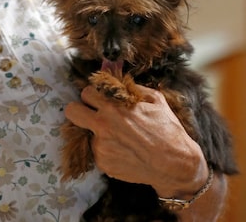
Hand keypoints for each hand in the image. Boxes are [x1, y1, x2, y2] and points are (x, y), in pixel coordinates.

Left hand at [65, 83, 207, 198]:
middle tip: (91, 113)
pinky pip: (97, 151)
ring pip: (87, 133)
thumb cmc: (167, 129)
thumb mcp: (154, 99)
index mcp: (113, 107)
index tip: (100, 99)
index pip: (85, 92)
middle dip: (78, 109)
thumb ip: (131, 88)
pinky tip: (124, 151)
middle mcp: (103, 126)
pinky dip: (107, 150)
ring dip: (99, 133)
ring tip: (121, 138)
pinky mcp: (103, 164)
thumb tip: (117, 80)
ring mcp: (101, 147)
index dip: (94, 95)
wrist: (174, 164)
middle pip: (71, 111)